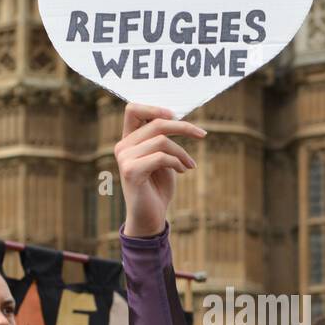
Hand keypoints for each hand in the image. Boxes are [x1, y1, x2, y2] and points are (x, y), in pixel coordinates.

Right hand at [114, 103, 205, 237]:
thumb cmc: (158, 187)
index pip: (133, 110)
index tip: (176, 116)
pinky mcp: (130, 171)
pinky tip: (183, 171)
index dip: (155, 108)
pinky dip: (177, 162)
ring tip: (189, 164)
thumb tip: (176, 118)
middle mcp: (122, 146)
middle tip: (202, 134)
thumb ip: (162, 139)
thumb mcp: (163, 158)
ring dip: (182, 152)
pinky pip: (160, 157)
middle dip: (183, 127)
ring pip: (161, 140)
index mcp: (128, 140)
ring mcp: (124, 158)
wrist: (150, 217)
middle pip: (155, 123)